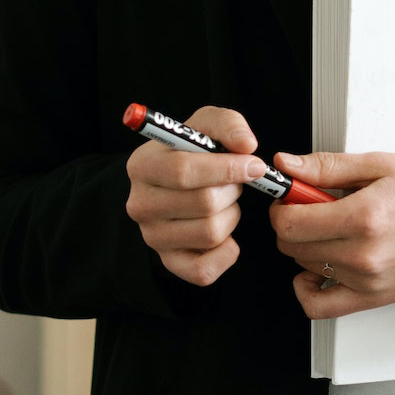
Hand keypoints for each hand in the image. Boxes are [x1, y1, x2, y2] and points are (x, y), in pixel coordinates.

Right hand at [124, 106, 267, 286]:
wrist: (177, 180)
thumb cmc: (194, 149)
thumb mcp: (206, 124)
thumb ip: (228, 124)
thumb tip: (246, 145)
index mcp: (143, 165)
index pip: (183, 171)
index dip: (226, 168)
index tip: (254, 164)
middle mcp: (140, 204)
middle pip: (203, 203)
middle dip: (233, 189)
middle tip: (235, 181)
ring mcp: (152, 237)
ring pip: (210, 233)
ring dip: (233, 215)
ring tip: (226, 201)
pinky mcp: (169, 262)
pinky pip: (205, 270)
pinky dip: (227, 252)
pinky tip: (227, 231)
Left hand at [269, 150, 394, 318]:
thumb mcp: (380, 163)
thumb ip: (327, 167)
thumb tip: (287, 165)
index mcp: (365, 216)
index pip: (291, 222)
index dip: (282, 204)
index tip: (290, 193)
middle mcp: (364, 255)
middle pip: (292, 246)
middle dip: (292, 221)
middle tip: (311, 203)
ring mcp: (369, 282)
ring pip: (305, 268)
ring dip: (306, 246)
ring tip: (331, 225)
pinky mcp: (375, 298)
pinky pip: (321, 307)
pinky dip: (308, 288)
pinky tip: (318, 266)